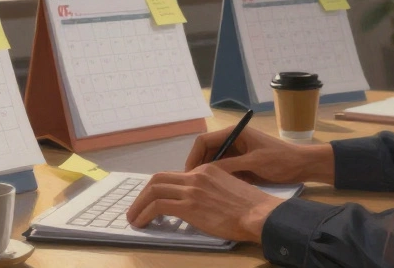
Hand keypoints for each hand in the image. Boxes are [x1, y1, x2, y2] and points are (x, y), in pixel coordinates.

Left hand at [125, 163, 283, 242]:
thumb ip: (212, 191)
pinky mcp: (189, 205)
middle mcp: (197, 175)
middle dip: (143, 194)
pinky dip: (144, 213)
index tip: (154, 201)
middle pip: (159, 178)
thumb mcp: (230, 190)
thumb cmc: (251, 207)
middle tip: (137, 207)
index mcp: (208, 170)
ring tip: (134, 217)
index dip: (160, 189)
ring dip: (139, 204)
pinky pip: (157, 206)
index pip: (175, 176)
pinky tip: (141, 222)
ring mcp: (192, 189)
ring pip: (154, 190)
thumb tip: (199, 203)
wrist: (259, 214)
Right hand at [184, 125, 333, 184]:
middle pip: (207, 152)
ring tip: (202, 190)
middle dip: (199, 167)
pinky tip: (217, 190)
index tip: (188, 175)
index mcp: (235, 133)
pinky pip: (225, 170)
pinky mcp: (243, 163)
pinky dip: (220, 178)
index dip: (193, 156)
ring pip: (215, 162)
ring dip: (209, 174)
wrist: (302, 166)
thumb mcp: (253, 163)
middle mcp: (233, 140)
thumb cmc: (279, 160)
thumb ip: (228, 166)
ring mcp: (238, 152)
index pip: (204, 141)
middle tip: (193, 186)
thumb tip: (203, 173)